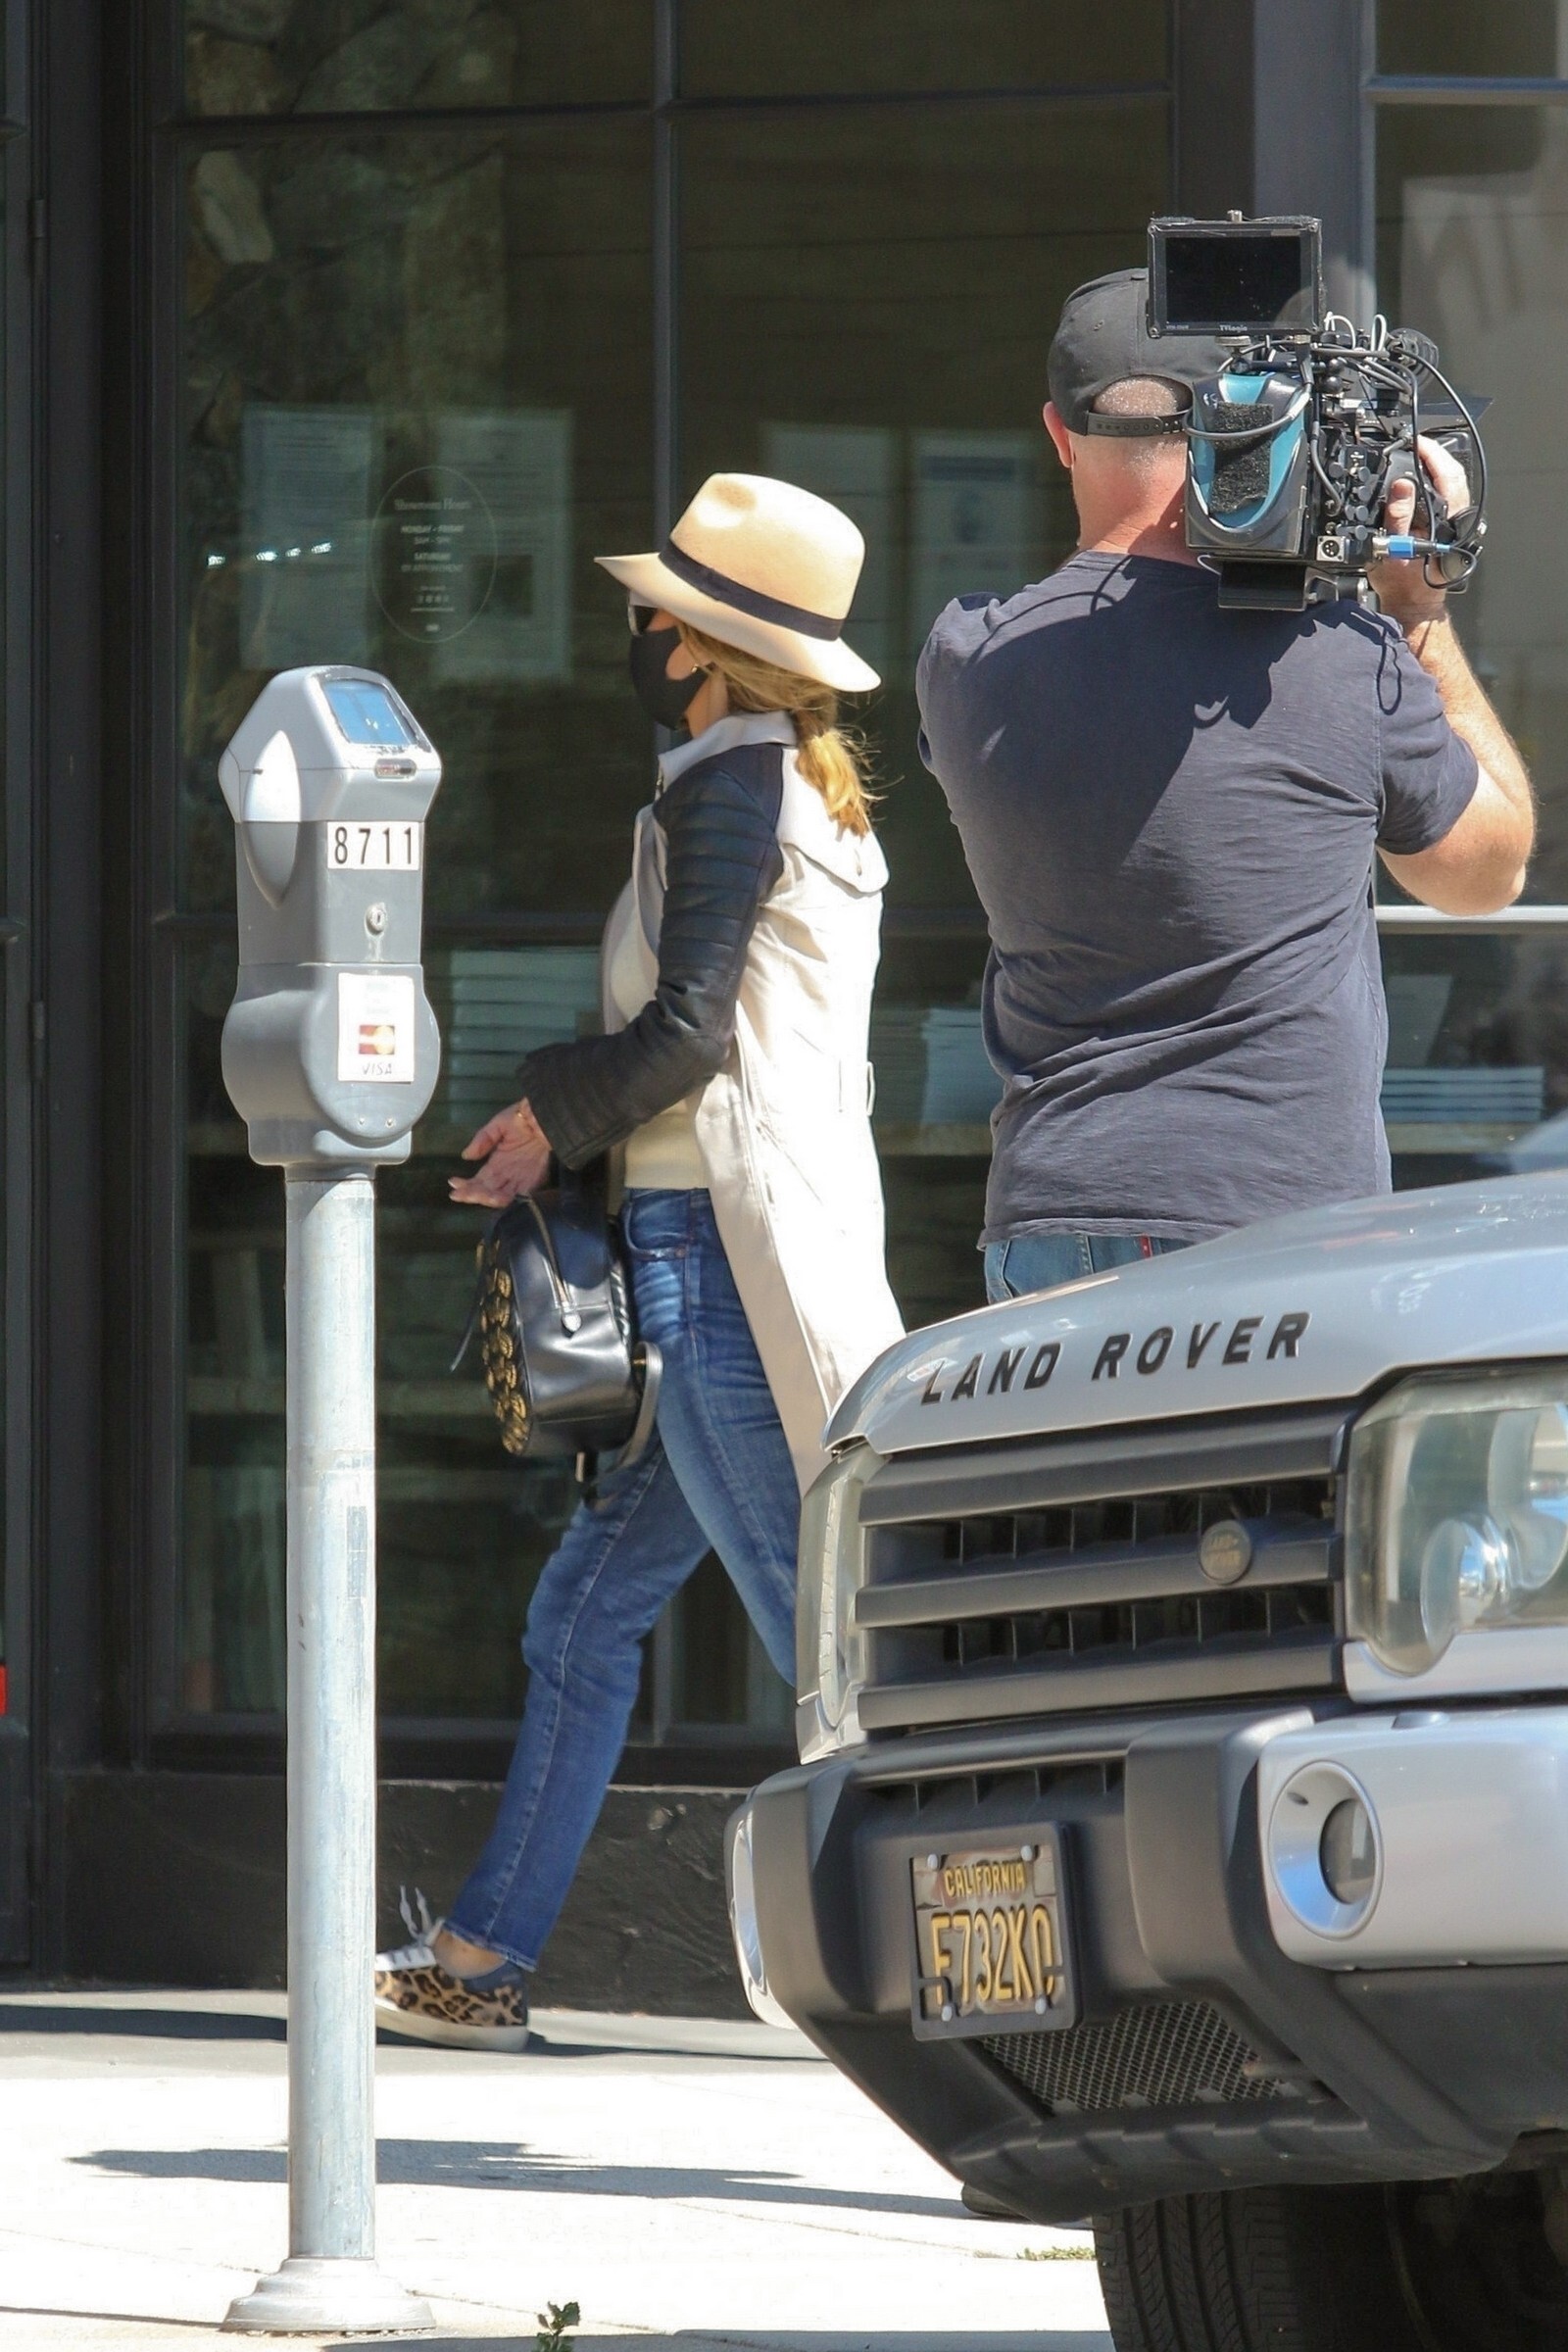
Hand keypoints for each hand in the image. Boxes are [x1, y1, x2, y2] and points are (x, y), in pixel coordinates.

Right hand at [449, 1098, 551, 1207]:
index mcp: (497, 1164)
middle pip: (487, 1191)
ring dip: (485, 1198)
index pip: (479, 1180)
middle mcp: (507, 1175)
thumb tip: (466, 1155)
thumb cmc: (523, 1117)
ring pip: (500, 1196)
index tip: (452, 1182)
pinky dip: (507, 1199)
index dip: (465, 1184)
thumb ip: (482, 1139)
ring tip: (473, 1195)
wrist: (546, 1115)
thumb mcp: (497, 1125)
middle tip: (458, 1194)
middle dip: (471, 1194)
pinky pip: (520, 1195)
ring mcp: (520, 1179)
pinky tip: (494, 1198)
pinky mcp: (534, 1180)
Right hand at [1368, 435, 1472, 632]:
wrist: (1413, 602)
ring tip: (1416, 454)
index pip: (1447, 475)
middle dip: (1434, 453)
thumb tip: (1402, 485)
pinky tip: (1420, 476)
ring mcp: (1455, 521)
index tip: (1415, 442)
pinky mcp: (1449, 524)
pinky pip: (1446, 493)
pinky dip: (1435, 478)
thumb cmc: (1403, 583)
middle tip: (1414, 443)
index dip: (1431, 453)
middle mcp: (1456, 518)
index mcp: (1446, 521)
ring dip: (1436, 464)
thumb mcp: (1392, 550)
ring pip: (1453, 482)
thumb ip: (1397, 517)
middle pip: (1453, 473)